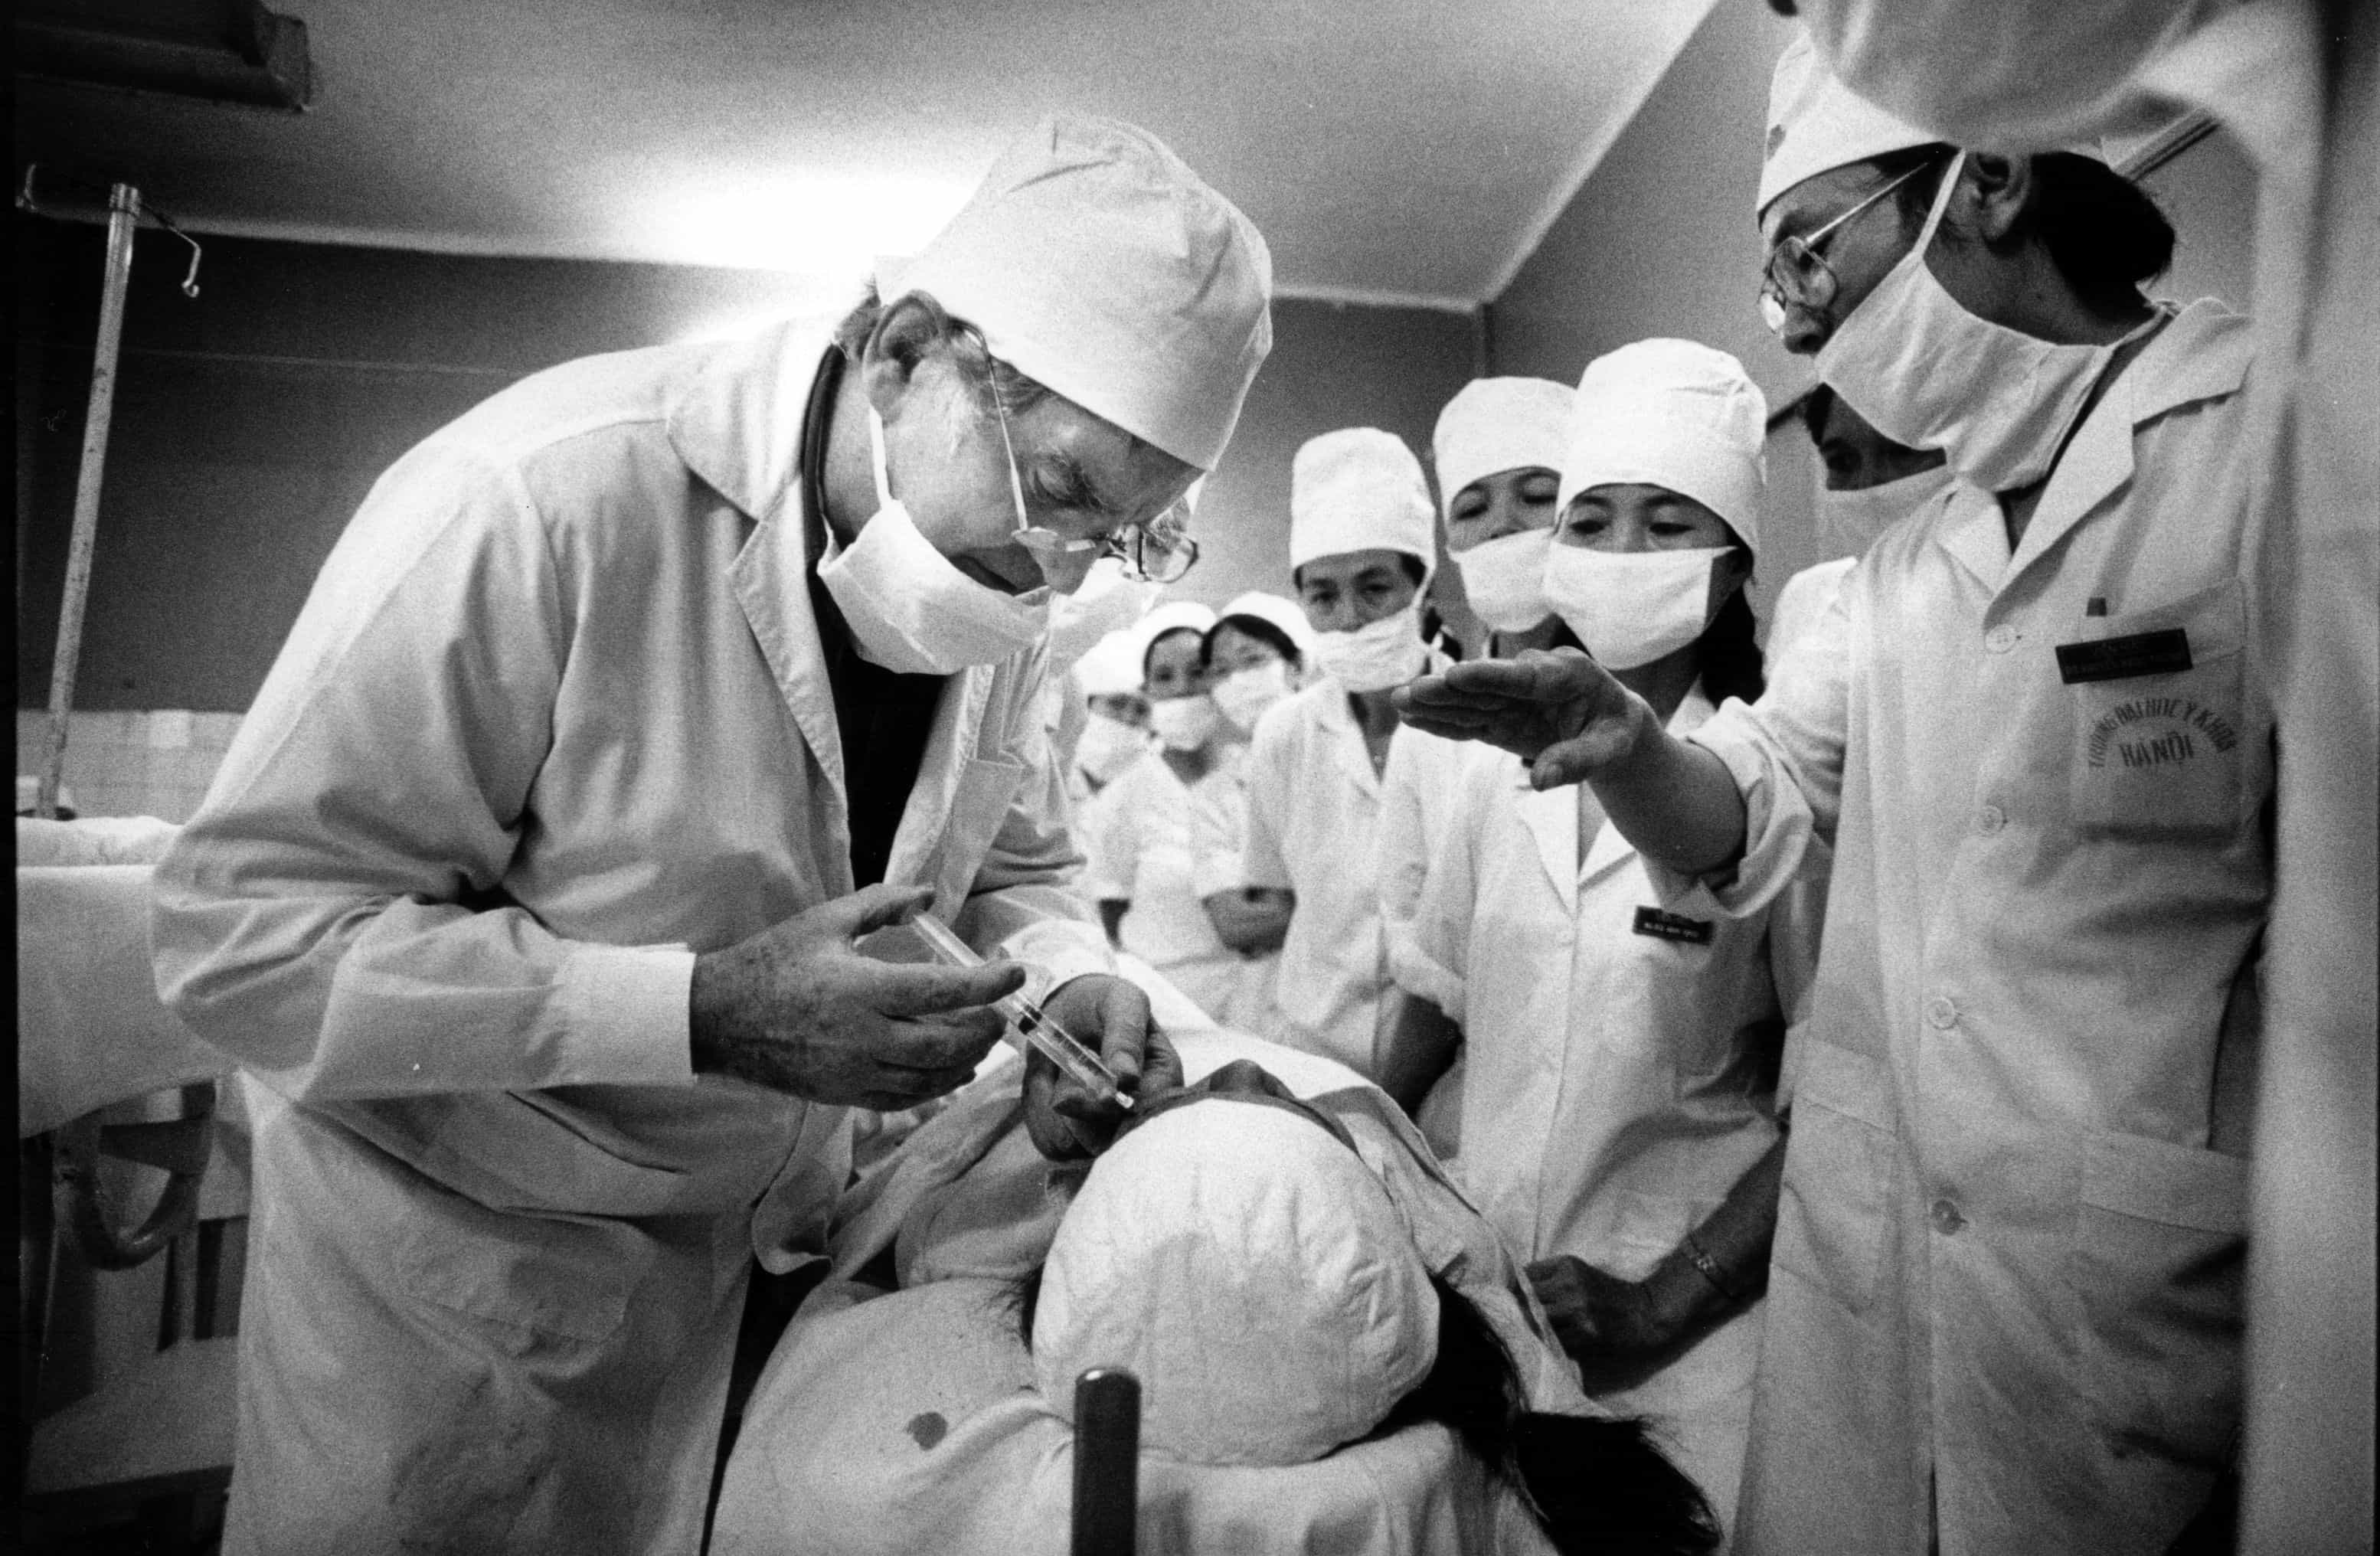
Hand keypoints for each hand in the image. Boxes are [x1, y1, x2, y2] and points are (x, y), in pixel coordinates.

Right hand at [689, 884, 1023, 1108]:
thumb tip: (928, 895)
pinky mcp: (844, 1094)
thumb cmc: (772, 964)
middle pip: (947, 1043)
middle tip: (1000, 1013)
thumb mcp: (826, 921)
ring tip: (982, 1039)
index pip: (943, 991)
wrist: (719, 1019)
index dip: (988, 984)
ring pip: (931, 1076)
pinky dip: (936, 1086)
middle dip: (984, 1029)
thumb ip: (882, 904)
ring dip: (966, 1059)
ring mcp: (855, 1072)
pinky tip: (951, 1070)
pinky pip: (905, 1097)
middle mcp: (864, 1037)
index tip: (1017, 972)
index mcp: (862, 990)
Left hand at [1021, 973, 1184, 1160]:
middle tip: (1065, 1062)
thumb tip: (1127, 1078)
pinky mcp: (1072, 1137)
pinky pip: (1048, 1142)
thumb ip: (1125, 1036)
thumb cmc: (1104, 1002)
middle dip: (1074, 1100)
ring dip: (1050, 1102)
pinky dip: (1036, 1110)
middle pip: (1103, 1140)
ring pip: (1070, 1144)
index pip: (1140, 1114)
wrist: (1071, 1006)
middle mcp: (1136, 1116)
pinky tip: (1045, 1081)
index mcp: (1161, 1081)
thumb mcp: (1121, 1003)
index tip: (1083, 1071)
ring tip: (1057, 1068)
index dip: (1108, 1103)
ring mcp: (1104, 1130)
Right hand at [1392, 648, 1652, 790]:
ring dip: (1436, 704)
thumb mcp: (1610, 750)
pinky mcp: (1500, 716)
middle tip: (1411, 692)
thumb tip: (1540, 781)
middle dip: (1448, 691)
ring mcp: (1512, 698)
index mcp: (1567, 675)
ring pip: (1470, 702)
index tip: (1456, 674)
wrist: (1610, 724)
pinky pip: (1469, 721)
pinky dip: (1443, 723)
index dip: (1488, 677)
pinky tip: (1414, 719)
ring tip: (1399, 702)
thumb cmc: (1614, 732)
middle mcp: (1532, 679)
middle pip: (1485, 688)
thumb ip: (1577, 761)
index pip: (1523, 678)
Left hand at [1526, 1254, 1693, 1363]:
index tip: (1514, 1300)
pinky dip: (1548, 1341)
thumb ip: (1550, 1279)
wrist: (1645, 1313)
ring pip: (1535, 1320)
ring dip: (1532, 1327)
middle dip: (1520, 1310)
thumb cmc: (1608, 1293)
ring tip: (1532, 1332)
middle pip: (1525, 1299)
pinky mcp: (1585, 1334)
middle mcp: (1569, 1284)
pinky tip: (1550, 1342)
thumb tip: (1515, 1291)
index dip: (1516, 1290)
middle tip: (1518, 1320)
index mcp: (1567, 1265)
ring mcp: (1577, 1310)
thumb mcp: (1580, 1274)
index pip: (1525, 1275)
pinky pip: (1553, 1339)